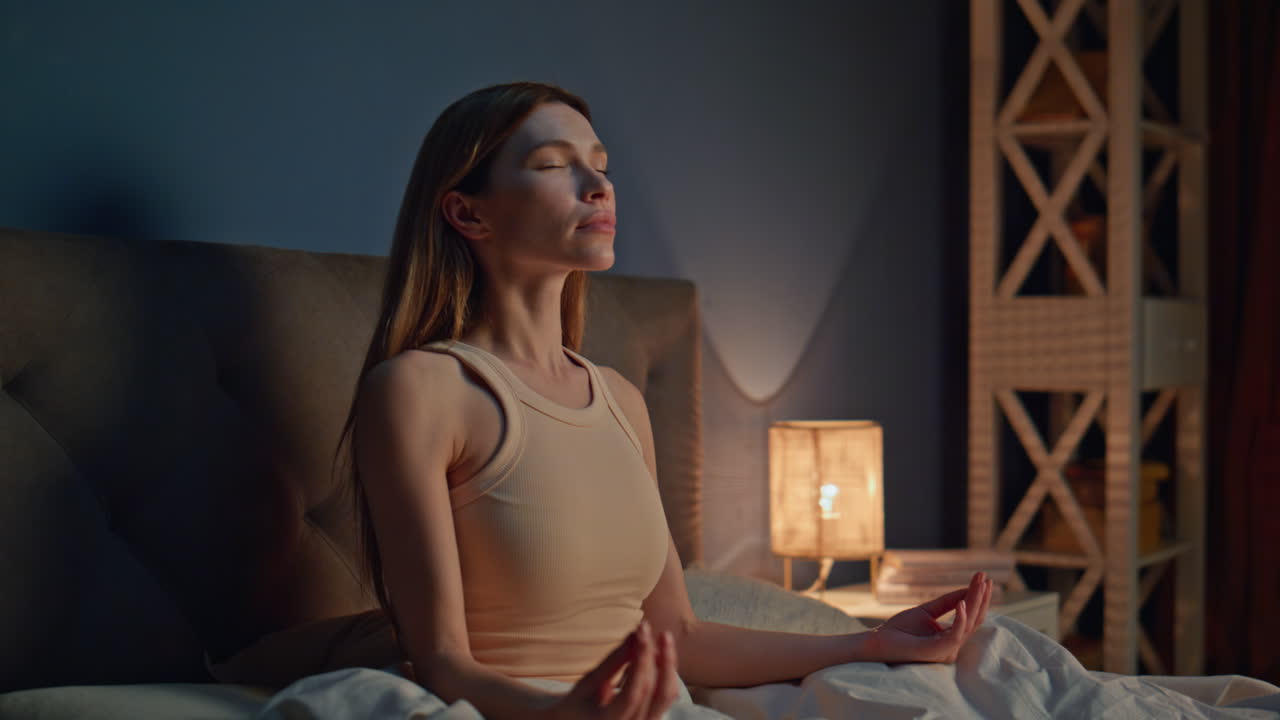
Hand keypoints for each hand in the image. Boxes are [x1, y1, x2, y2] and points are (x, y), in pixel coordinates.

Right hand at [545, 618, 679, 719]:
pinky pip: (666, 696)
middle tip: (657, 631)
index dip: (641, 660)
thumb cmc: (576, 707)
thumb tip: (634, 635)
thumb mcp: (587, 685)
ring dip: (667, 665)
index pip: (634, 692)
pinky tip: (657, 655)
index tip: (641, 632)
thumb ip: (612, 662)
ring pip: (667, 695)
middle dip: (662, 658)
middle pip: (658, 693)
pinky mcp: (652, 718)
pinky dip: (665, 674)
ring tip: (660, 640)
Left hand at [866, 571, 993, 664]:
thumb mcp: (926, 611)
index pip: (970, 615)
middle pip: (974, 620)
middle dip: (981, 597)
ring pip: (969, 625)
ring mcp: (947, 649)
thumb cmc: (900, 629)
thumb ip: (946, 603)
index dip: (977, 596)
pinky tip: (961, 603)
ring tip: (980, 584)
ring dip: (975, 602)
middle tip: (986, 578)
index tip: (982, 577)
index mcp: (951, 637)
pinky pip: (956, 635)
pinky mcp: (938, 651)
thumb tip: (967, 590)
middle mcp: (953, 645)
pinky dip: (960, 618)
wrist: (878, 640)